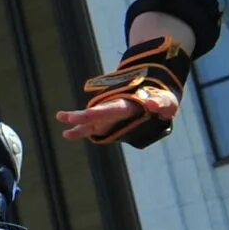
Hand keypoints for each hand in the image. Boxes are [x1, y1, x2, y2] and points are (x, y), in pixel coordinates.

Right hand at [56, 86, 178, 142]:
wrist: (155, 95)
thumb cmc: (163, 99)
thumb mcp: (168, 101)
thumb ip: (161, 103)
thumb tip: (152, 103)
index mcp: (129, 103)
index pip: (113, 108)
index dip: (101, 111)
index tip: (89, 113)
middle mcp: (114, 108)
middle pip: (97, 112)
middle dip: (84, 116)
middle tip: (69, 117)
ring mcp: (109, 115)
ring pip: (90, 119)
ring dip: (77, 120)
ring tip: (60, 117)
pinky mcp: (106, 123)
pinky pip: (91, 128)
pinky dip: (80, 131)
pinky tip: (67, 134)